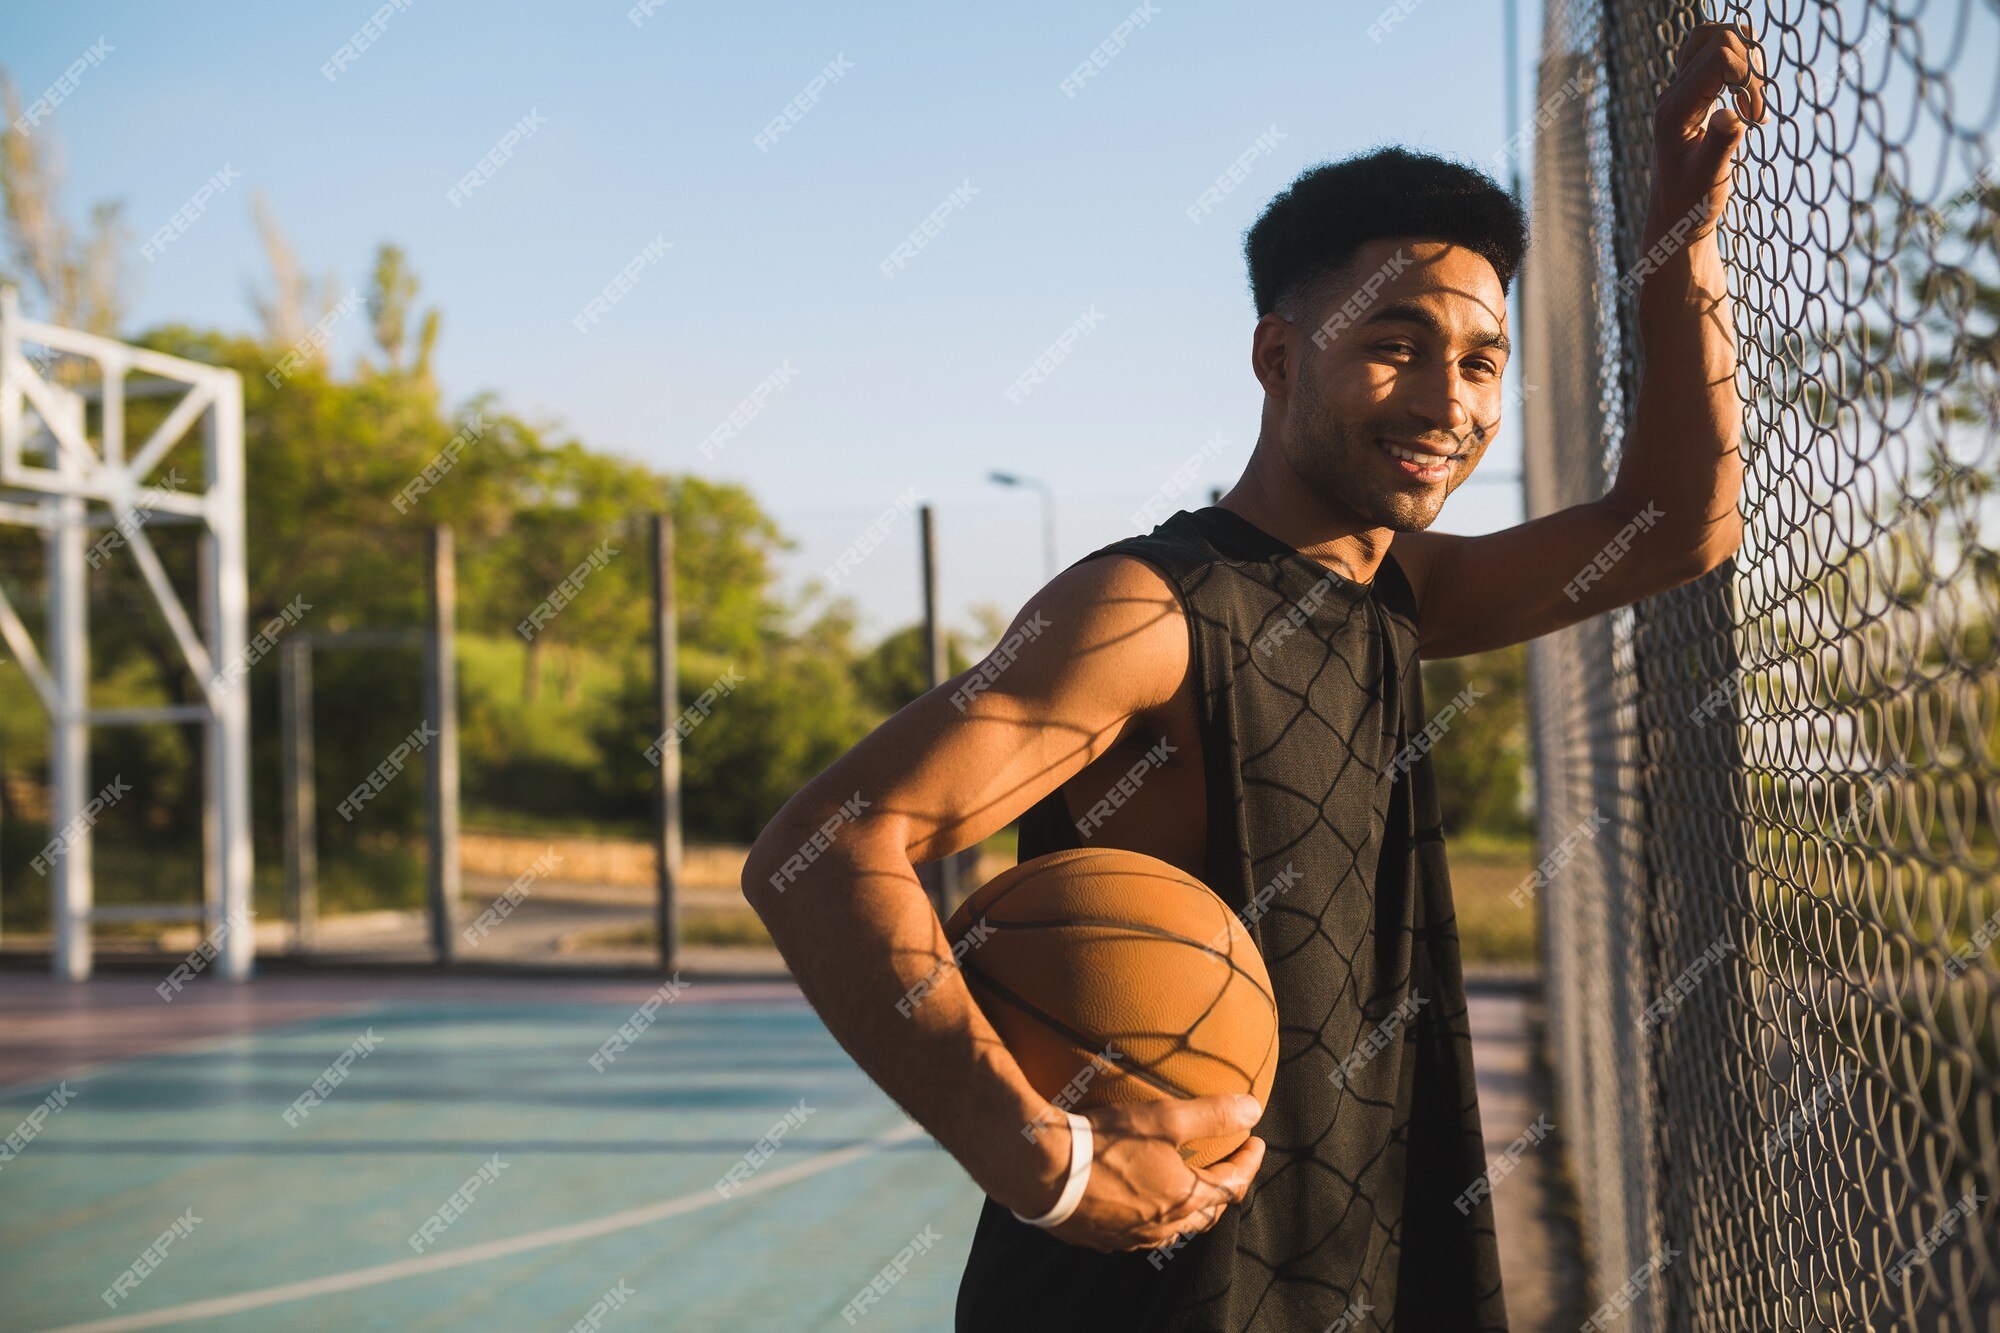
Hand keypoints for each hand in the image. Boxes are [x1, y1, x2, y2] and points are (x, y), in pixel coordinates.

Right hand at [1024, 1095, 1266, 1253]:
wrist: (1041, 1169)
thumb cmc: (1105, 1142)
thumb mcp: (1164, 1118)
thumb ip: (1212, 1115)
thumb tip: (1254, 1109)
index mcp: (1184, 1199)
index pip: (1232, 1184)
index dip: (1248, 1162)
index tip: (1257, 1142)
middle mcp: (1162, 1226)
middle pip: (1206, 1214)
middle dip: (1223, 1191)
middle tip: (1227, 1168)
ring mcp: (1130, 1237)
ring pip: (1172, 1229)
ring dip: (1188, 1208)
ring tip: (1186, 1186)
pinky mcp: (1101, 1238)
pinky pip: (1138, 1233)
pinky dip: (1152, 1216)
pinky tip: (1139, 1201)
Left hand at [1649, 21, 1767, 239]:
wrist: (1675, 219)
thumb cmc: (1691, 206)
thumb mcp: (1709, 180)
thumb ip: (1719, 145)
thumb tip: (1730, 115)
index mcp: (1674, 111)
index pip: (1718, 57)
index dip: (1748, 76)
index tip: (1756, 117)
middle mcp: (1672, 96)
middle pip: (1713, 38)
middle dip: (1747, 62)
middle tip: (1756, 107)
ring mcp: (1679, 94)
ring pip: (1711, 40)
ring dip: (1743, 58)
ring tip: (1752, 99)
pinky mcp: (1690, 97)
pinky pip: (1712, 57)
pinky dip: (1738, 66)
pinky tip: (1747, 101)